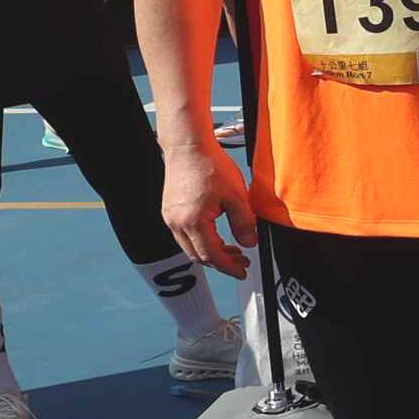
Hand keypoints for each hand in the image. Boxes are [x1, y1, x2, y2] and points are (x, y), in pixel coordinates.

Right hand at [161, 131, 257, 275]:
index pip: (211, 256)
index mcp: (193, 222)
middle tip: (242, 261)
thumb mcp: (236, 196)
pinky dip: (201, 241)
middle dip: (221, 263)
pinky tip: (216, 236)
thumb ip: (244, 223)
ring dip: (211, 253)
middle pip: (198, 256)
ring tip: (233, 250)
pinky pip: (184, 236)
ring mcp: (170, 218)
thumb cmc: (210, 166)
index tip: (242, 271)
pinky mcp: (169, 212)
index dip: (228, 267)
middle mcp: (176, 224)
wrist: (188, 147)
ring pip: (190, 248)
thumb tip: (249, 243)